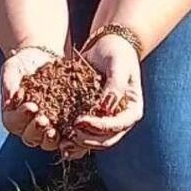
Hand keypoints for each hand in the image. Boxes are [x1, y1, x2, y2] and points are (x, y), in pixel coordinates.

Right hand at [1, 46, 60, 150]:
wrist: (44, 57)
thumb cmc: (24, 63)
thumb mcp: (12, 68)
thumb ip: (8, 82)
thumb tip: (9, 100)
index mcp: (13, 114)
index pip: (13, 122)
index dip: (21, 117)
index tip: (31, 107)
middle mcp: (28, 125)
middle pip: (30, 137)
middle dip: (36, 130)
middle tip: (43, 120)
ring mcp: (46, 127)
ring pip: (46, 142)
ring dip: (50, 139)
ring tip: (54, 131)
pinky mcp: (63, 125)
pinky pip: (65, 137)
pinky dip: (68, 138)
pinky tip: (72, 131)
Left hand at [62, 33, 143, 157]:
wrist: (106, 46)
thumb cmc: (116, 53)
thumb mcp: (118, 65)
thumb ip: (115, 84)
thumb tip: (106, 108)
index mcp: (132, 110)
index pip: (117, 125)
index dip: (99, 127)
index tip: (80, 121)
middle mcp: (120, 120)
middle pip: (106, 139)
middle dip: (87, 139)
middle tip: (69, 133)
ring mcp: (105, 121)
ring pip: (94, 141)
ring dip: (78, 144)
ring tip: (62, 140)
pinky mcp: (91, 118)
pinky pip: (83, 133)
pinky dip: (71, 137)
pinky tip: (58, 136)